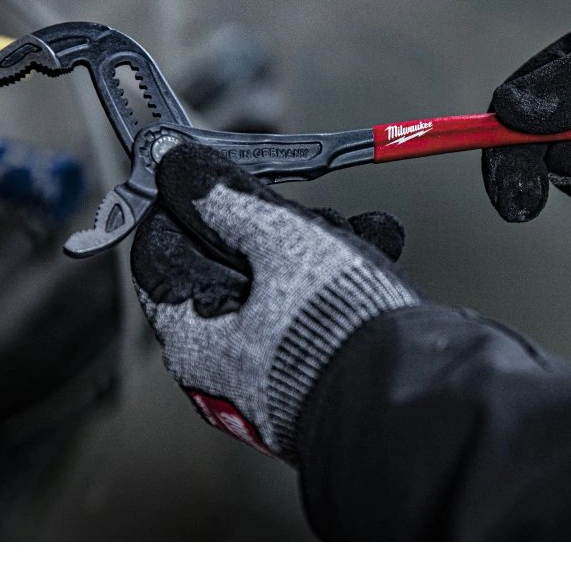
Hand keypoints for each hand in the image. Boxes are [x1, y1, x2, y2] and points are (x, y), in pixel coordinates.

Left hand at [130, 143, 419, 460]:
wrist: (410, 400)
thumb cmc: (335, 335)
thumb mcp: (281, 244)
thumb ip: (229, 201)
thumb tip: (183, 170)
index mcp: (193, 338)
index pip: (160, 254)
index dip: (181, 204)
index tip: (204, 171)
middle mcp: (224, 363)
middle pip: (227, 265)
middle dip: (266, 221)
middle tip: (291, 199)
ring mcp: (274, 370)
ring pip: (280, 283)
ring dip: (314, 243)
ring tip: (351, 229)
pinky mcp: (318, 369)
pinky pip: (315, 309)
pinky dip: (339, 276)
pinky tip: (374, 245)